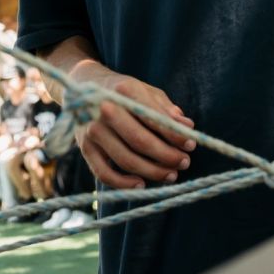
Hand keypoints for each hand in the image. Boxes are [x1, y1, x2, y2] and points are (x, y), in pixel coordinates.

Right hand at [71, 60, 196, 189]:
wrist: (82, 89)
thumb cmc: (123, 92)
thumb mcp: (146, 91)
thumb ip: (166, 109)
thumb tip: (187, 127)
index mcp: (124, 90)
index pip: (154, 117)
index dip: (174, 134)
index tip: (191, 144)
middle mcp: (104, 109)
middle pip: (140, 141)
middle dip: (167, 156)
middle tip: (184, 162)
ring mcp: (93, 130)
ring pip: (126, 160)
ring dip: (152, 172)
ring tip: (171, 175)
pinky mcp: (85, 148)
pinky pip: (104, 173)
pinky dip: (123, 184)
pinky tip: (141, 184)